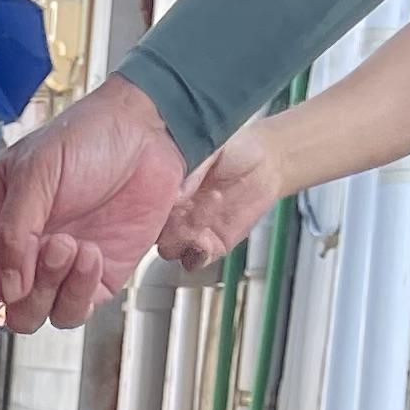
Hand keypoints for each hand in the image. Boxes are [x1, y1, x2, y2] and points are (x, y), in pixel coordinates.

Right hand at [0, 75, 191, 386]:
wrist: (150, 141)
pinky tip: (90, 252)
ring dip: (44, 286)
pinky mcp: (82, 292)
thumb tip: (7, 288)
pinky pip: (65, 315)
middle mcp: (2, 262)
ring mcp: (41, 281)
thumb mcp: (36, 171)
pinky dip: (77, 287)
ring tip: (67, 243)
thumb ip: (15, 230)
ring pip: (22, 319)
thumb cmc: (85, 140)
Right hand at [159, 122, 283, 270]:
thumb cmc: (237, 149)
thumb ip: (193, 166)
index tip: (161, 199)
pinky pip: (193, 262)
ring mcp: (190, 231)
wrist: (266, 165)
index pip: (143, 205)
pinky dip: (196, 256)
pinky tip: (205, 242)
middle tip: (180, 212)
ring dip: (179, 241)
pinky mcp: (209, 247)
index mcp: (168, 188)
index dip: (148, 206)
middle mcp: (174, 212)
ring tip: (196, 223)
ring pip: (169, 249)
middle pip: (152, 231)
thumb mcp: (213, 147)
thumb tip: (178, 191)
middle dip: (162, 226)